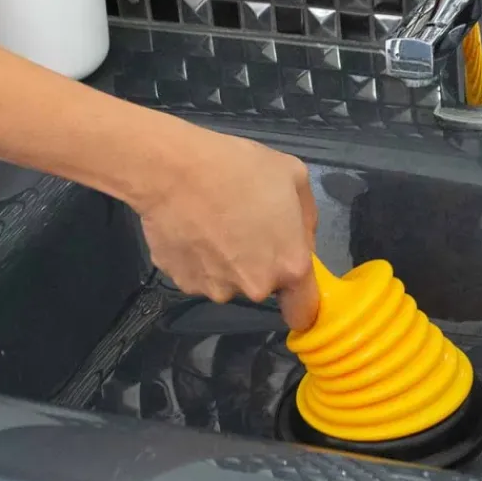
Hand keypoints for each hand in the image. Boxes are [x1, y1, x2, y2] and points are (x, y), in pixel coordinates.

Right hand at [134, 124, 318, 330]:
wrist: (175, 170)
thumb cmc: (241, 169)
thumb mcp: (294, 177)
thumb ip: (306, 219)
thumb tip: (301, 240)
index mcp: (289, 265)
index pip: (303, 311)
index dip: (300, 299)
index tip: (293, 286)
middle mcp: (254, 287)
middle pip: (263, 286)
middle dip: (260, 263)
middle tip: (247, 225)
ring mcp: (215, 289)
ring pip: (230, 281)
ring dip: (228, 261)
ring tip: (216, 222)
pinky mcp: (181, 282)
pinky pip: (199, 273)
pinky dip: (199, 258)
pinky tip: (194, 228)